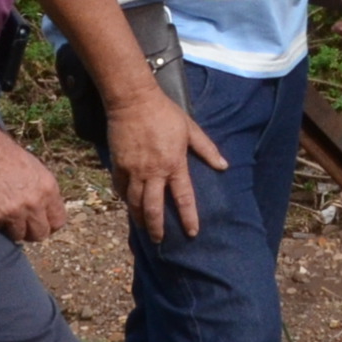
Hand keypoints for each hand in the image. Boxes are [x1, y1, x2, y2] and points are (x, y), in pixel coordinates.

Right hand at [0, 106, 70, 241]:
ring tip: (4, 212)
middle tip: (22, 223)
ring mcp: (12, 212)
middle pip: (40, 234)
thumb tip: (45, 212)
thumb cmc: (4, 154)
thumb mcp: (35, 169)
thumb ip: (43, 192)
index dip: (49, 223)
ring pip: (18, 236)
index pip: (58, 222)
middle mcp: (33, 203)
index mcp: (48, 189)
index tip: (40, 222)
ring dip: (12, 228)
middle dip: (32, 231)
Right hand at [109, 86, 226, 241]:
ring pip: (134, 203)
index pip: (183, 197)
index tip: (192, 232)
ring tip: (143, 229)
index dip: (188, 217)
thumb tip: (224, 166)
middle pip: (153, 208)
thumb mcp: (190, 129)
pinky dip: (125, 200)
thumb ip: (207, 149)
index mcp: (174, 164)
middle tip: (159, 240)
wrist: (133, 101)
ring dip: (139, 219)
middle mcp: (153, 172)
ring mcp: (133, 170)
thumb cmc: (165, 113)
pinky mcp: (118, 165)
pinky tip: (129, 206)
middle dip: (156, 227)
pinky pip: (121, 189)